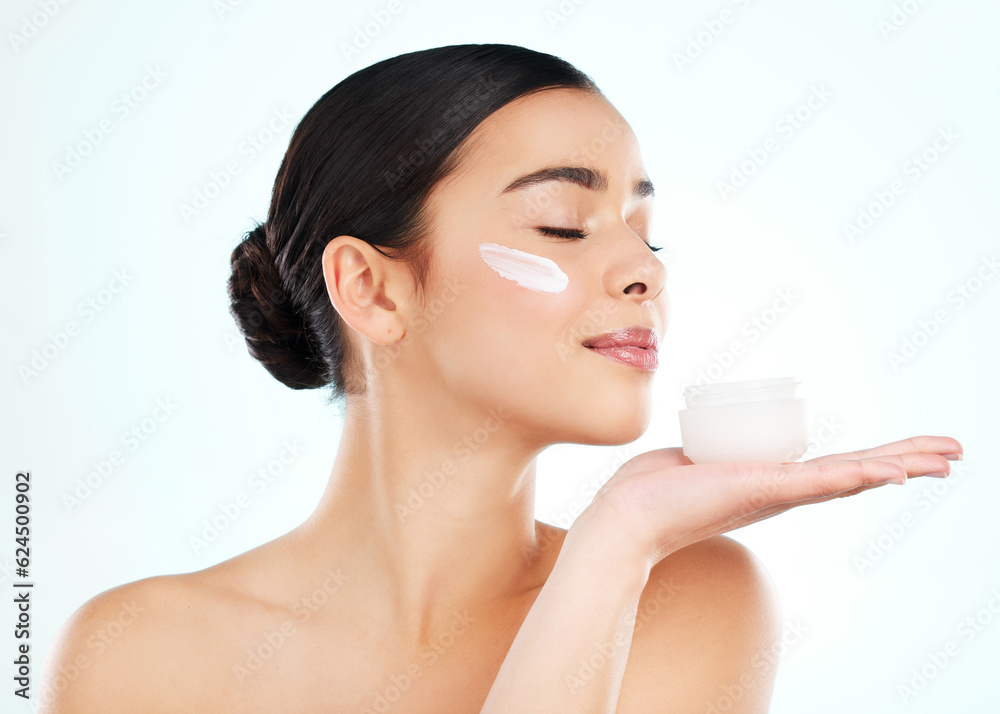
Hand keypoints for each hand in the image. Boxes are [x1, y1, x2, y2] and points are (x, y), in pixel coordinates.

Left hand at [579, 435, 962, 568]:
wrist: (628, 514)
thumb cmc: (655, 488)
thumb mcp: (695, 458)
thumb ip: (707, 452)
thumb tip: (702, 445)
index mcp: (773, 482)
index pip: (837, 468)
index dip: (878, 460)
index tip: (913, 455)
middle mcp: (783, 492)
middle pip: (857, 472)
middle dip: (909, 459)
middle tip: (956, 452)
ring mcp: (777, 492)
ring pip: (851, 475)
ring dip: (901, 463)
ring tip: (946, 457)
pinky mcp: (762, 489)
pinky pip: (820, 481)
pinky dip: (859, 475)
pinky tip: (894, 471)